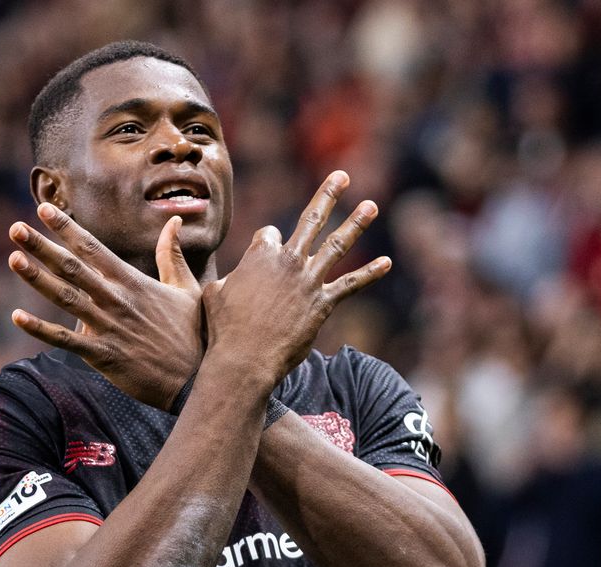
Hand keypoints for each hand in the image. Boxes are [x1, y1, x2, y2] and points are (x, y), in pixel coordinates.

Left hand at [7, 203, 203, 410]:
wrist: (197, 378)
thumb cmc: (193, 333)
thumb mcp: (187, 288)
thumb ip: (172, 255)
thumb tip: (173, 222)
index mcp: (133, 282)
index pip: (94, 249)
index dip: (67, 228)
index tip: (44, 210)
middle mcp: (116, 300)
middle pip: (73, 268)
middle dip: (42, 247)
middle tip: (15, 229)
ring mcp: (108, 327)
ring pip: (65, 298)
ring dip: (37, 279)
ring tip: (13, 259)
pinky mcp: (103, 355)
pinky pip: (66, 340)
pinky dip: (41, 329)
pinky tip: (17, 317)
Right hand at [202, 171, 390, 385]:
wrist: (244, 357)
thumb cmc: (224, 328)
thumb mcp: (213, 293)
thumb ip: (228, 279)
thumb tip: (231, 280)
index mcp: (260, 254)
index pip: (270, 233)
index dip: (267, 243)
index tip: (264, 256)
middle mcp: (288, 260)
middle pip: (311, 219)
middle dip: (328, 194)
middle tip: (342, 175)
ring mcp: (308, 280)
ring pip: (337, 244)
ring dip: (356, 223)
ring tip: (371, 206)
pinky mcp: (323, 303)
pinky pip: (351, 284)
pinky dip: (370, 273)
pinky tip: (386, 262)